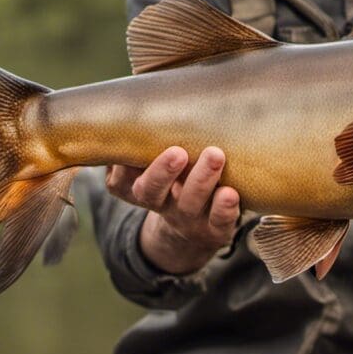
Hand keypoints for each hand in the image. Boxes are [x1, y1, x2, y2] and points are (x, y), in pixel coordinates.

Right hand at [106, 146, 240, 274]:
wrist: (193, 231)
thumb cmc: (174, 185)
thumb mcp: (151, 171)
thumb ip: (140, 151)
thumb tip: (129, 122)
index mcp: (139, 190)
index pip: (121, 183)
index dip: (124, 169)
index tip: (135, 148)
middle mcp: (161, 205)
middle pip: (153, 192)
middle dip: (162, 172)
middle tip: (177, 152)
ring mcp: (189, 219)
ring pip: (190, 202)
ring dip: (202, 179)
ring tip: (215, 155)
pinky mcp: (216, 229)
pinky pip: (220, 221)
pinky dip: (226, 209)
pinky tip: (231, 193)